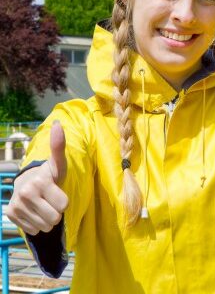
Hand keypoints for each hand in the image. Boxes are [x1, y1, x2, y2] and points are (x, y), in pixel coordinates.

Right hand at [7, 121, 68, 235]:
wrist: (27, 183)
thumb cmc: (49, 175)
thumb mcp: (58, 164)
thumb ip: (59, 147)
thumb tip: (57, 124)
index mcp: (40, 182)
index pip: (64, 205)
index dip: (64, 201)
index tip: (58, 192)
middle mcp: (25, 194)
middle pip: (55, 218)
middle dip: (56, 212)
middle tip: (51, 201)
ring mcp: (16, 205)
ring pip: (45, 227)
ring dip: (47, 220)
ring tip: (43, 206)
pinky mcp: (10, 215)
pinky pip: (33, 230)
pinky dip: (36, 224)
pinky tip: (33, 212)